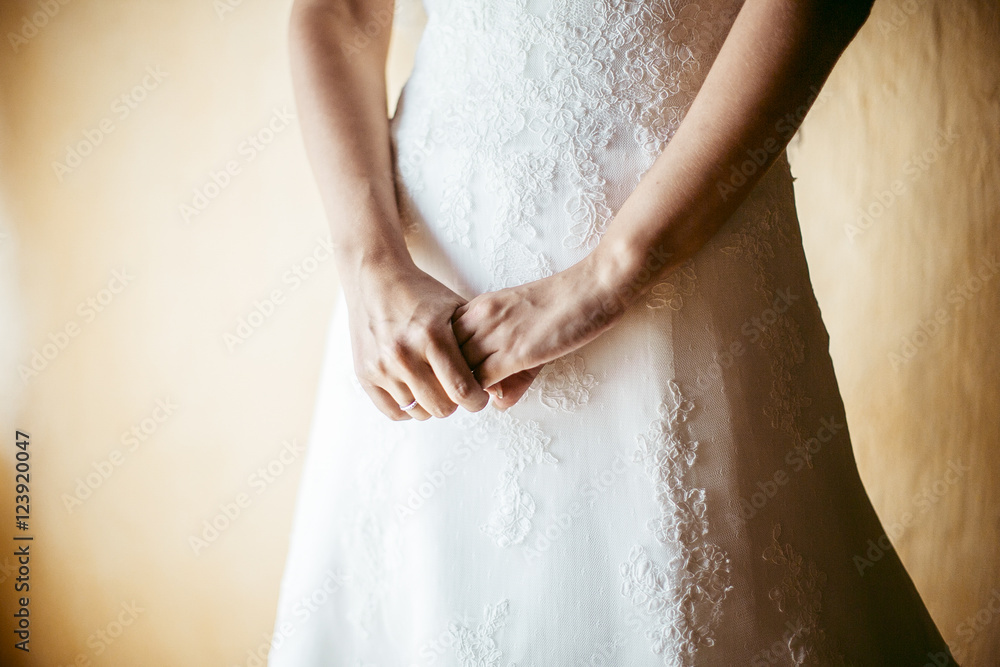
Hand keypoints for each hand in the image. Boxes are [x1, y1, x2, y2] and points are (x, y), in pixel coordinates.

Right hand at [344, 263, 490, 420]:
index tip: (479, 396)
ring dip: (431, 404)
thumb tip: (498, 380)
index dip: (476, 400)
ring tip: (435, 387)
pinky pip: (393, 411)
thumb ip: (476, 340)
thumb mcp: (454, 308)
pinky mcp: (365, 374)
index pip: (462, 390)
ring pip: (418, 412)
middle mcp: (404, 354)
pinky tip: (416, 393)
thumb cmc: (420, 293)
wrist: (375, 278)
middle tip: (456, 391)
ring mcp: (382, 366)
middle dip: (455, 403)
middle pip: (441, 407)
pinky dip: (408, 409)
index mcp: (432, 336)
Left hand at [451, 260, 622, 410]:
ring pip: (458, 371)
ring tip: (483, 395)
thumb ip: (503, 350)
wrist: (594, 287)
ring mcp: (496, 334)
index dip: (447, 360)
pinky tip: (501, 394)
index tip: (458, 374)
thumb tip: (496, 395)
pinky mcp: (515, 353)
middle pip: (444, 356)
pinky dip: (484, 394)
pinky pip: (481, 382)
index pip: (443, 339)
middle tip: (466, 390)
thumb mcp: (521, 318)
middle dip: (451, 377)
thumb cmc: (565, 301)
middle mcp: (481, 317)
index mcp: (480, 305)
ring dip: (466, 388)